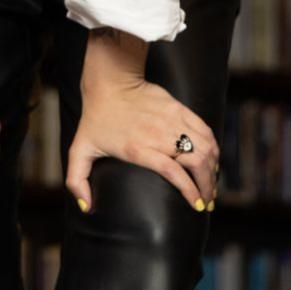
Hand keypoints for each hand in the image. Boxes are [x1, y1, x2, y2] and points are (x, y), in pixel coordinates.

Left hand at [65, 71, 219, 213]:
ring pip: (204, 146)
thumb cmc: (95, 118)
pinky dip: (213, 147)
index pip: (174, 172)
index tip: (196, 205)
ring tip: (211, 184)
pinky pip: (204, 130)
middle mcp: (159, 135)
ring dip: (213, 168)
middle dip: (207, 185)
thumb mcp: (80, 150)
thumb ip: (77, 180)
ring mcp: (171, 120)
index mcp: (138, 148)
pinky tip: (213, 160)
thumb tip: (85, 207)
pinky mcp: (179, 108)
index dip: (189, 190)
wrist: (110, 82)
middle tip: (207, 201)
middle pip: (196, 161)